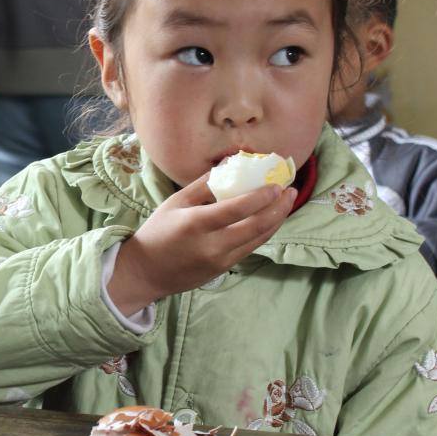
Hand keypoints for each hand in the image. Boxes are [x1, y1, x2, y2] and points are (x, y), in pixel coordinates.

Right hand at [108, 172, 297, 314]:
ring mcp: (220, 259)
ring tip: (286, 203)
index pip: (237, 208)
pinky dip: (263, 232)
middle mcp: (212, 244)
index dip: (261, 196)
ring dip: (277, 220)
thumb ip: (204, 184)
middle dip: (278, 207)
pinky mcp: (224, 269)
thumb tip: (230, 164)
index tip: (276, 184)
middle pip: (256, 226)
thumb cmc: (158, 232)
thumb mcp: (175, 202)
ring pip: (259, 239)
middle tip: (290, 191)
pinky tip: (270, 219)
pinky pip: (250, 248)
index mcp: (196, 223)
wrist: (146, 271)